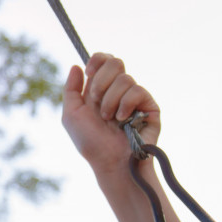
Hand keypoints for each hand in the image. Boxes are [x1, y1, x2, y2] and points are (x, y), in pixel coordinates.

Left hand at [62, 52, 160, 177]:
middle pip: (116, 62)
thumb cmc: (90, 142)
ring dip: (110, 100)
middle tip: (96, 100)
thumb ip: (71, 89)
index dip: (98, 60)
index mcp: (100, 89)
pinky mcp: (149, 106)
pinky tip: (123, 120)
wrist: (110, 161)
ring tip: (109, 119)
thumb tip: (76, 66)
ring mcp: (135, 98)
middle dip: (101, 81)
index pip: (104, 60)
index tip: (89, 71)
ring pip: (125, 79)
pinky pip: (137, 91)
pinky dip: (125, 104)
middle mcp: (118, 91)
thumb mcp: (71, 115)